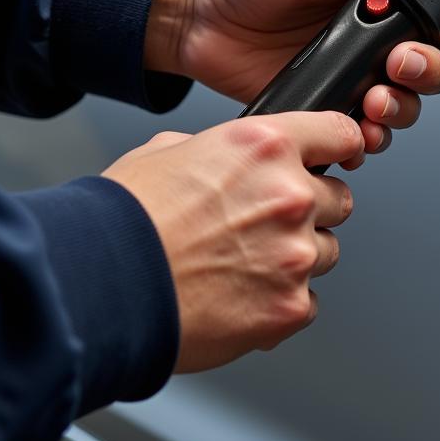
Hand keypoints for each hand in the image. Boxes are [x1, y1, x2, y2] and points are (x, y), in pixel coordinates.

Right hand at [103, 112, 363, 371]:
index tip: (338, 156)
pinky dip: (281, 303)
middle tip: (264, 225)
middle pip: (338, 198)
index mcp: (265, 146)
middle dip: (310, 209)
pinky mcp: (288, 306)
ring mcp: (294, 253)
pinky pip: (307, 302)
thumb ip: (216, 149)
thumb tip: (225, 158)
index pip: (340, 134)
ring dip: (296, 257)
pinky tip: (242, 297)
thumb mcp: (167, 152)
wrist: (99, 289)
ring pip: (326, 251)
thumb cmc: (123, 222)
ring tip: (243, 265)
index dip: (339, 146)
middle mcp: (289, 194)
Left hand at [144, 0, 439, 151]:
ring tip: (374, 99)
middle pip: (433, 65)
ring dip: (401, 107)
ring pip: (405, 102)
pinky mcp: (325, 102)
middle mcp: (371, 33)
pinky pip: (362, 130)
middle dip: (429, 71)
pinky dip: (368, 137)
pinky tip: (357, 128)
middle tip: (399, 64)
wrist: (193, 15)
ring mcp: (350, 71)